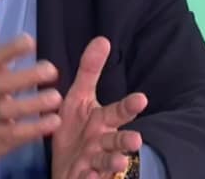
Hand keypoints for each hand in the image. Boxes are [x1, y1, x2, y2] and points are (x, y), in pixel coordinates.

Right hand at [0, 0, 62, 173]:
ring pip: (9, 111)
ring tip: (55, 98)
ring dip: (32, 105)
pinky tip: (53, 122)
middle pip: (1, 84)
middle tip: (51, 69)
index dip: (9, 49)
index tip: (29, 41)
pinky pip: (15, 135)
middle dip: (25, 77)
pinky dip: (33, 130)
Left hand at [52, 37, 147, 178]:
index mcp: (102, 120)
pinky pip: (90, 178)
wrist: (63, 165)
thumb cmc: (75, 128)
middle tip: (136, 140)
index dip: (128, 106)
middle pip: (117, 140)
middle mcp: (103, 140)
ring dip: (113, 161)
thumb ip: (90, 72)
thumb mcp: (78, 98)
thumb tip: (102, 39)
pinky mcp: (85, 176)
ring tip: (118, 160)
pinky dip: (93, 178)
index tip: (141, 99)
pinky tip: (91, 175)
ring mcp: (95, 161)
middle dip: (126, 140)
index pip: (118, 111)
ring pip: (108, 162)